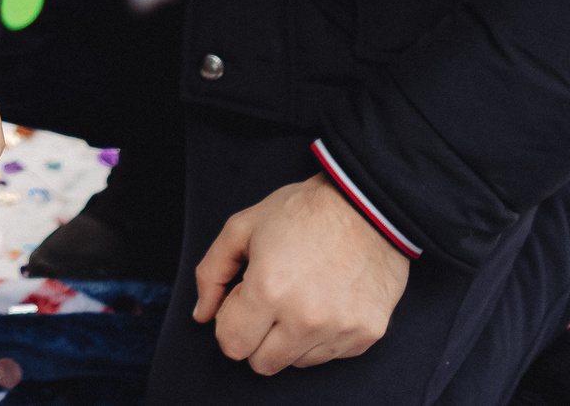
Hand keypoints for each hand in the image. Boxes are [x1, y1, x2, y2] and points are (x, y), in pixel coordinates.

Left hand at [191, 174, 409, 372]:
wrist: (368, 205)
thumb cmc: (302, 212)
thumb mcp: (242, 228)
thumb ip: (211, 273)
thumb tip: (201, 315)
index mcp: (269, 291)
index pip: (232, 345)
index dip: (231, 320)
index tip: (243, 298)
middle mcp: (306, 320)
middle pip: (262, 363)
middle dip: (256, 337)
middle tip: (269, 300)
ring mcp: (340, 330)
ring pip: (296, 363)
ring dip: (290, 338)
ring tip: (300, 296)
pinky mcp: (367, 334)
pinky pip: (330, 355)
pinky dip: (321, 336)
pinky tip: (326, 300)